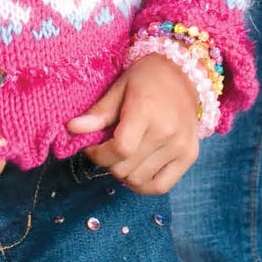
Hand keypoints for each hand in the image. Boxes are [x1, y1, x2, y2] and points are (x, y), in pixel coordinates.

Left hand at [66, 53, 200, 195]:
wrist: (185, 75)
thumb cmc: (147, 79)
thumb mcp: (119, 88)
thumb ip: (98, 113)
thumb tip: (72, 129)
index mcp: (147, 111)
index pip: (120, 149)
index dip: (99, 155)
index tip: (92, 148)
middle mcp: (167, 132)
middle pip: (126, 168)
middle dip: (109, 163)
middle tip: (107, 150)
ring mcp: (181, 146)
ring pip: (139, 180)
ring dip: (124, 173)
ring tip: (123, 157)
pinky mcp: (189, 156)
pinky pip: (161, 186)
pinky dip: (143, 185)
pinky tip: (136, 171)